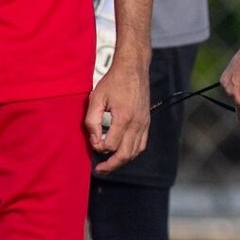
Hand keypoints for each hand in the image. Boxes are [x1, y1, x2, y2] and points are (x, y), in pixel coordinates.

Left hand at [87, 53, 149, 172]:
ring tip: (110, 164)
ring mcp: (144, 124)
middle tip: (100, 170)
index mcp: (124, 118)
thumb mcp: (96, 98)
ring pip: (135, 152)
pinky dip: (132, 152)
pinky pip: (142, 144)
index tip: (93, 142)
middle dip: (112, 165)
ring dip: (122, 161)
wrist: (133, 69)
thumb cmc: (113, 81)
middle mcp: (137, 124)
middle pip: (125, 154)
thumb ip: (92, 121)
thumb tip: (95, 140)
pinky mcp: (146, 122)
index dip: (99, 147)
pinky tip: (122, 152)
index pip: (111, 145)